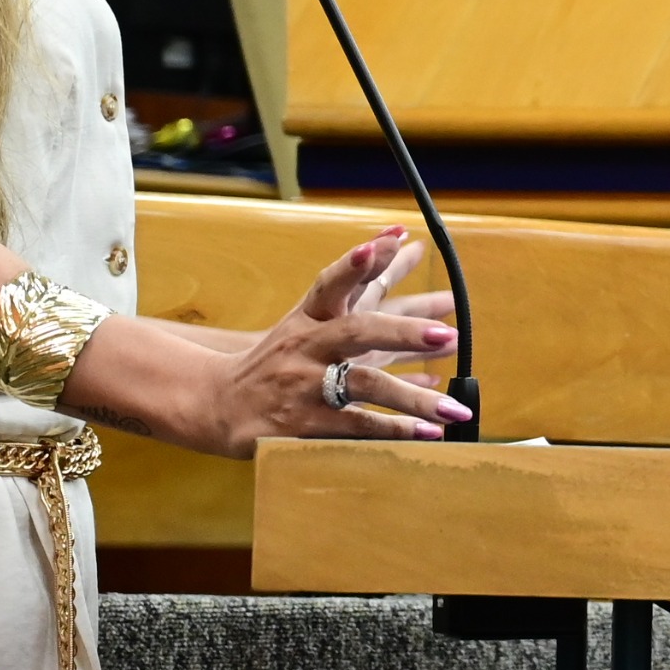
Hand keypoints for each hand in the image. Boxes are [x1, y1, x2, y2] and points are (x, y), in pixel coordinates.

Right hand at [75, 227, 467, 457]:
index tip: (389, 242)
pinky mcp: (302, 424)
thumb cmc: (278, 356)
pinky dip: (391, 430)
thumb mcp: (313, 314)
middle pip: (356, 332)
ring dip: (411, 398)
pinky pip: (353, 426)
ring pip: (362, 384)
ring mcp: (303, 385)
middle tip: (447, 333)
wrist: (216, 403)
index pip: (332, 282)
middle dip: (403, 331)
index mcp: (309, 316)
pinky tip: (424, 433)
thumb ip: (361, 280)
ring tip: (453, 406)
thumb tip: (401, 236)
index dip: (358, 263)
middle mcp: (305, 346)